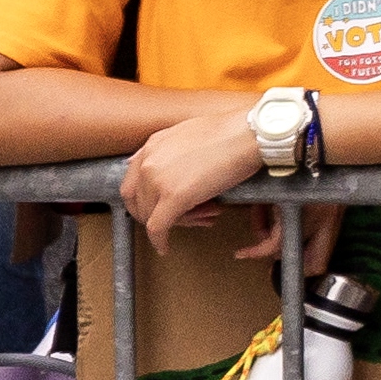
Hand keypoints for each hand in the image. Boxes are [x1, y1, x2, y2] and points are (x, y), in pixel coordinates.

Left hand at [118, 92, 267, 239]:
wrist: (249, 135)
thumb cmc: (231, 132)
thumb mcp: (188, 134)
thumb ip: (167, 150)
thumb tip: (159, 166)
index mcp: (151, 147)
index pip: (132, 183)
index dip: (142, 200)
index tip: (153, 208)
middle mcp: (148, 163)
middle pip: (137, 202)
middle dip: (153, 214)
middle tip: (178, 218)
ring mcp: (158, 181)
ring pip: (150, 216)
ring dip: (171, 224)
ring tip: (200, 219)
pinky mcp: (174, 198)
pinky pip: (158, 227)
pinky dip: (159, 240)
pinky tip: (165, 247)